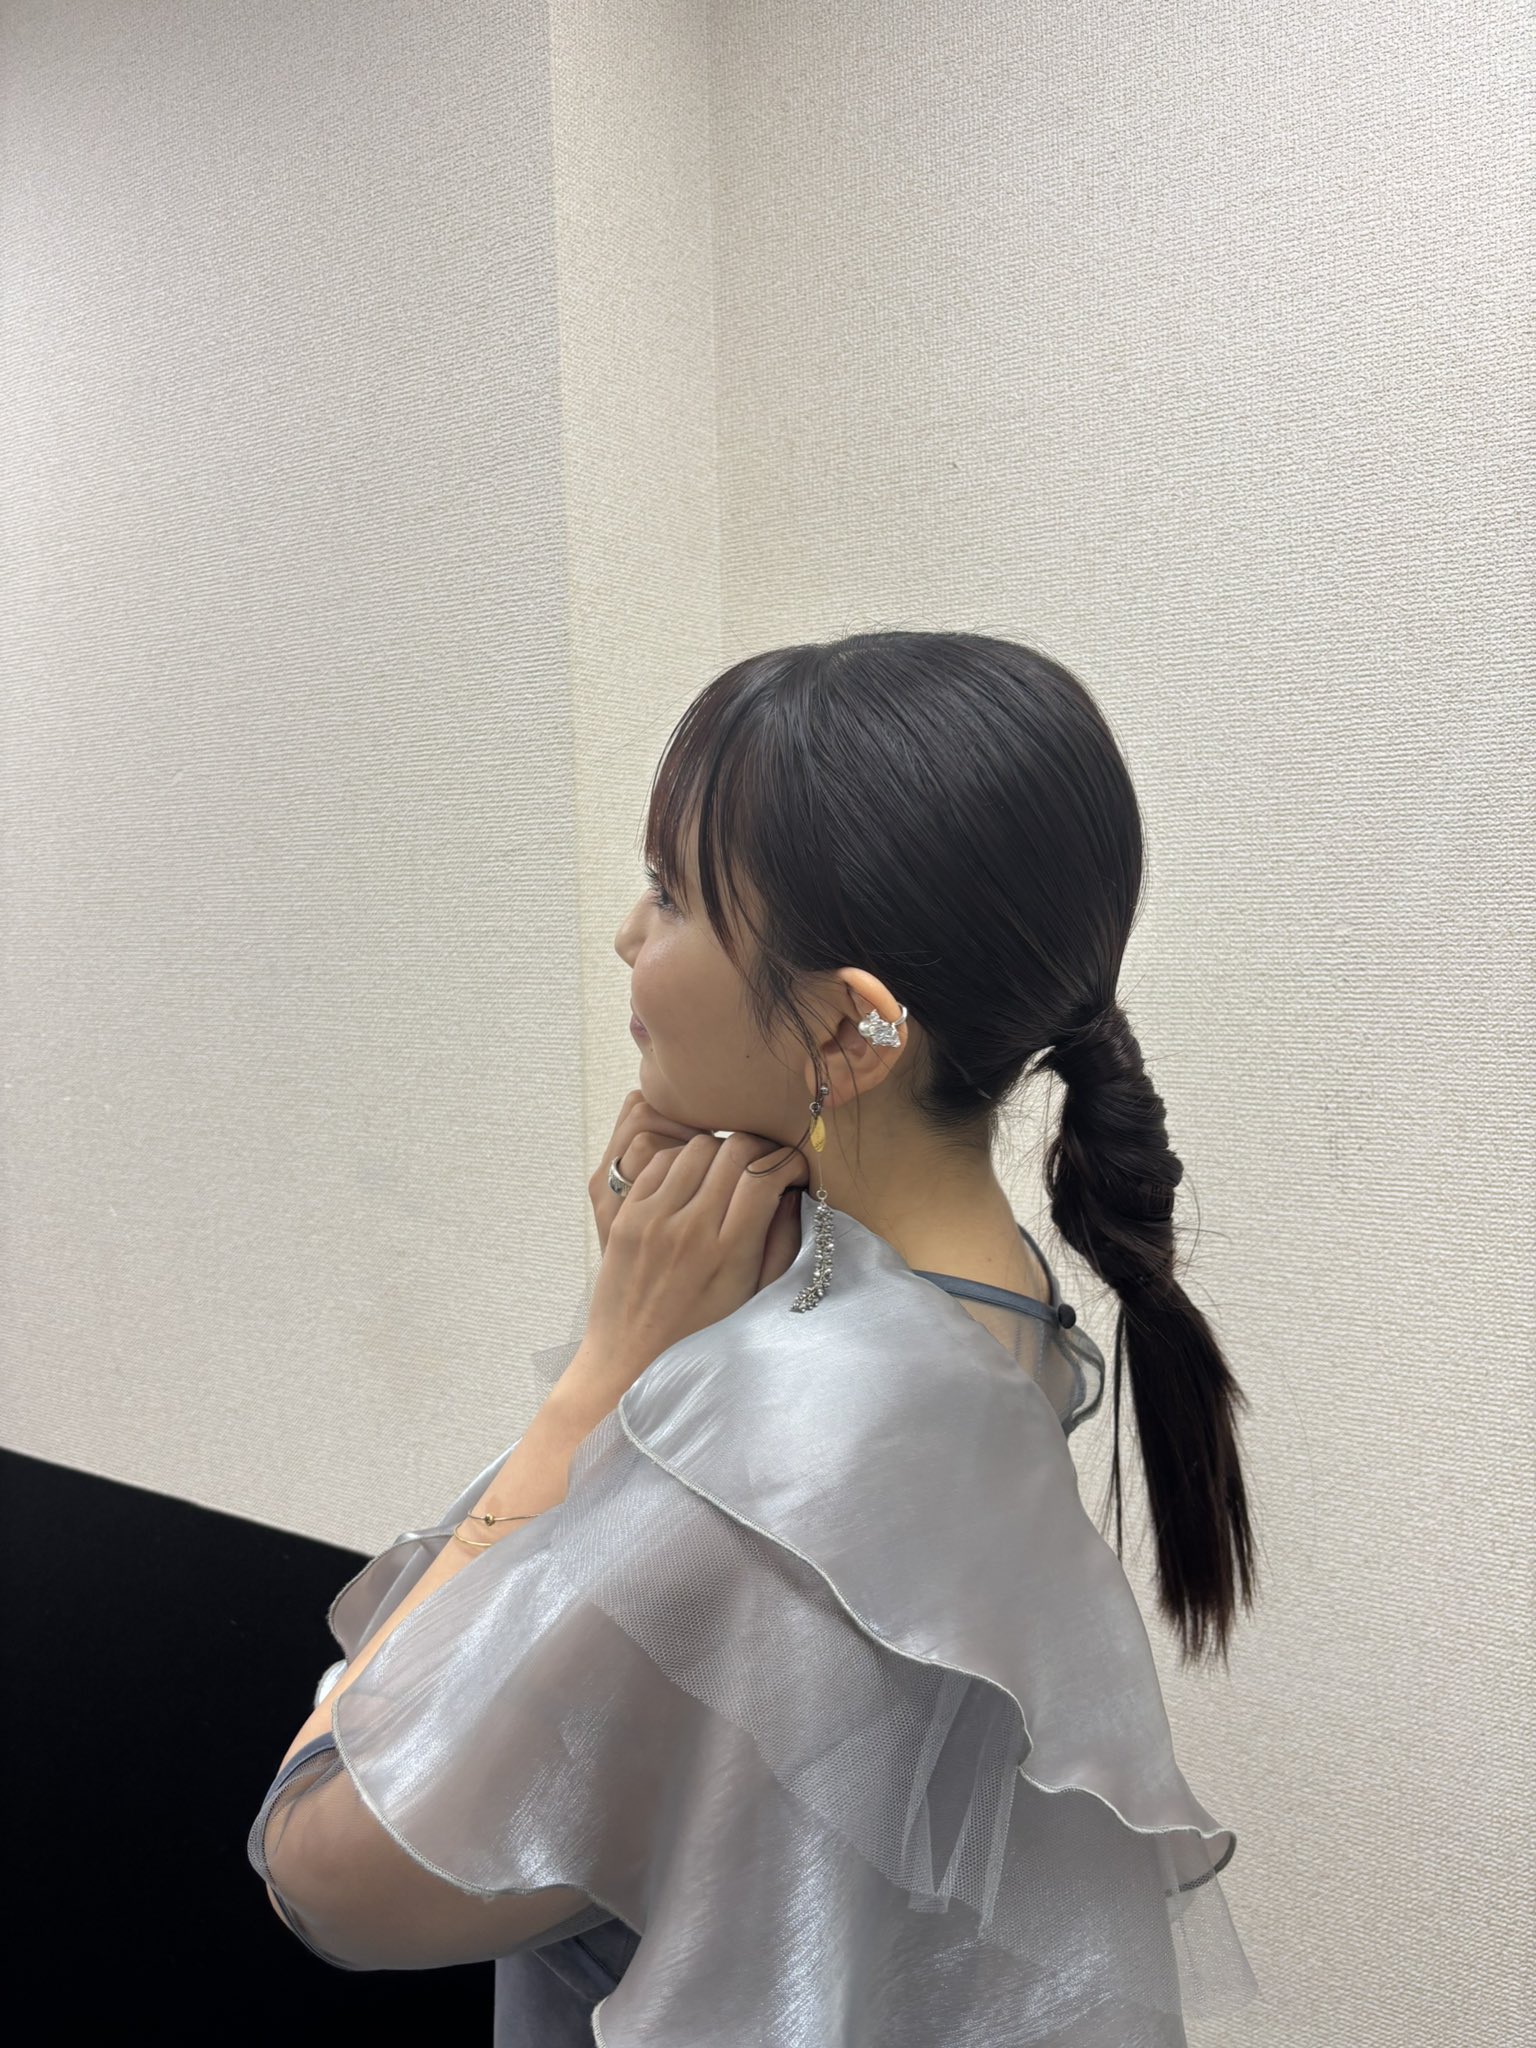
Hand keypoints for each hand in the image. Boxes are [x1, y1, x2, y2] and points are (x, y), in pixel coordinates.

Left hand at [575, 1109, 809, 1402]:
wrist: (630, 1361)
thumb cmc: (701, 1337)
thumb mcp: (757, 1299)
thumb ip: (782, 1244)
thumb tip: (792, 1192)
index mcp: (729, 1253)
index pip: (764, 1175)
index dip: (788, 1162)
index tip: (795, 1170)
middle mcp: (691, 1229)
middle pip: (734, 1151)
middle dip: (760, 1150)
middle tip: (765, 1165)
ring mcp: (653, 1219)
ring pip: (697, 1147)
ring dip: (721, 1152)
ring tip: (728, 1172)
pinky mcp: (626, 1217)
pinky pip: (659, 1162)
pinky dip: (682, 1161)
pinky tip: (692, 1181)